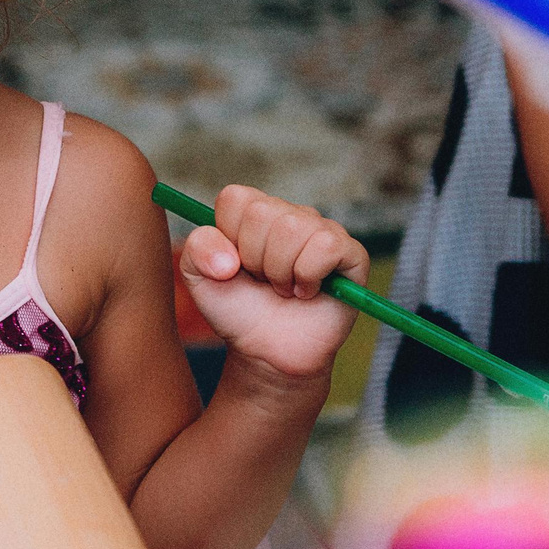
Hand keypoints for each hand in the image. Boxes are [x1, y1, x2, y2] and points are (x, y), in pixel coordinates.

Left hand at [178, 184, 363, 384]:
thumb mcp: (199, 278)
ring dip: (280, 271)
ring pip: (292, 227)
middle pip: (262, 212)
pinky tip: (306, 291)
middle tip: (262, 280)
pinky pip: (326, 245)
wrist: (265, 350)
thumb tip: (229, 258)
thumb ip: (197, 250)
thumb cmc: (237, 309)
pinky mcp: (351, 254)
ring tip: (283, 288)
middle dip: (253, 259)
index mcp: (253, 212)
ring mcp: (322, 231)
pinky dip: (308, 276)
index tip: (234, 264)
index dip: (229, 237)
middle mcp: (290, 214)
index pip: (235, 198)